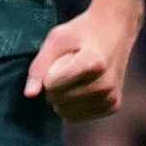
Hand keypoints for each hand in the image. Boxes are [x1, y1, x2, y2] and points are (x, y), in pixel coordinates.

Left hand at [24, 0, 138, 123]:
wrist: (116, 29)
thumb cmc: (82, 31)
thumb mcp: (56, 39)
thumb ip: (39, 66)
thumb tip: (29, 95)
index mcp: (93, 63)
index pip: (51, 85)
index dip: (49, 71)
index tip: (63, 57)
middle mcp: (105, 84)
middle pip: (58, 100)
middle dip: (54, 86)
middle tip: (69, 66)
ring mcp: (111, 96)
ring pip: (67, 112)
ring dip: (64, 96)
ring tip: (77, 76)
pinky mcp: (114, 105)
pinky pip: (79, 116)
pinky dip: (74, 105)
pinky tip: (83, 87)